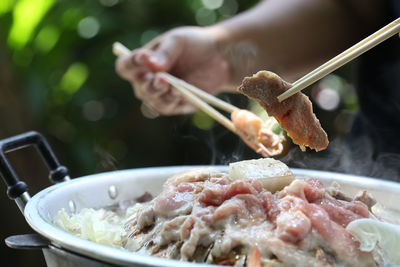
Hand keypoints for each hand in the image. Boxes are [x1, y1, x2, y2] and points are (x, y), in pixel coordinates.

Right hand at [115, 26, 231, 114]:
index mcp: (142, 63)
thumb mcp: (178, 41)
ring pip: (155, 101)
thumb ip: (164, 53)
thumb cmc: (193, 44)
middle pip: (141, 89)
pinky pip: (172, 107)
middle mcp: (148, 82)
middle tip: (162, 79)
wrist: (219, 57)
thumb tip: (151, 65)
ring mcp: (162, 96)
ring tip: (175, 88)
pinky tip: (182, 94)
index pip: (126, 67)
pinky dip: (176, 101)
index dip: (131, 64)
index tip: (142, 57)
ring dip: (163, 96)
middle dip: (151, 85)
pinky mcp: (177, 105)